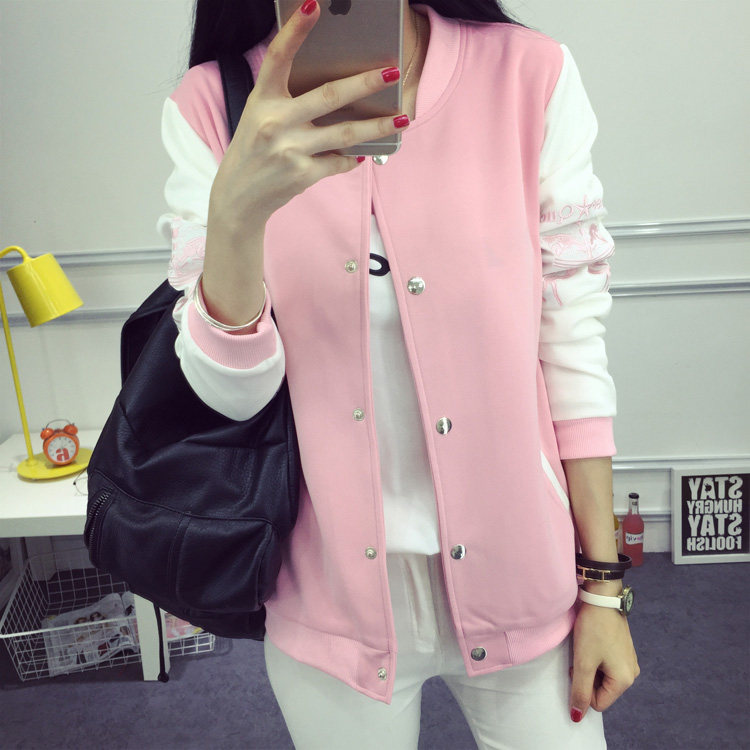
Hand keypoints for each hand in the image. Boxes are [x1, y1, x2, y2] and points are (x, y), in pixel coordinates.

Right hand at [209, 0, 410, 224]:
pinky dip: (352, 158)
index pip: (278, 57)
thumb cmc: (254, 148)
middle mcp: (274, 122)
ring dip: (378, 126)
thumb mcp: (259, 115)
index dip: (295, 30)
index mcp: (261, 99)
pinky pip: (339, 161)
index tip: (313, 4)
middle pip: (329, 96)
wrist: (238, 196)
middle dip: (364, 83)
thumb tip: (337, 87)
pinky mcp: (302, 174)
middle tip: (391, 73)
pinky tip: (363, 153)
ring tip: (402, 118)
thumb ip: (287, 98)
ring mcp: (290, 150)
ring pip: (345, 133)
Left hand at [568, 602, 640, 720]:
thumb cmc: (593, 630)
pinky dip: (596, 658)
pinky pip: (607, 664)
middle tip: (580, 656)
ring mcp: (629, 660)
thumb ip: (580, 691)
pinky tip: (592, 642)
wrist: (602, 598)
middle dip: (587, 677)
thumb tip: (577, 717)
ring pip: (603, 676)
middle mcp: (632, 673)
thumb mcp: (583, 662)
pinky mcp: (624, 649)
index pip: (598, 702)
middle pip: (602, 690)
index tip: (578, 667)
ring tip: (586, 648)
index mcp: (624, 681)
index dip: (583, 688)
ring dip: (590, 667)